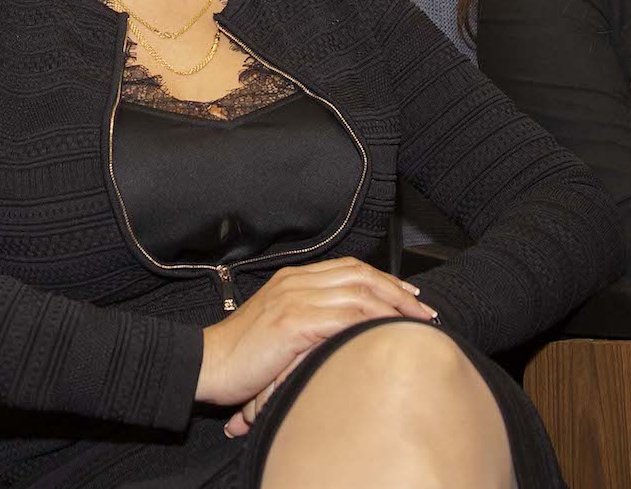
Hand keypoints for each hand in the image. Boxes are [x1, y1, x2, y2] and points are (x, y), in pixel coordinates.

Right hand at [195, 257, 435, 429]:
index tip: (410, 296)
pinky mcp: (295, 321)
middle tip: (424, 311)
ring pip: (360, 293)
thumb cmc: (242, 355)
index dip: (386, 280)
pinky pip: (346, 317)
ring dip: (394, 309)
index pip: (351, 268)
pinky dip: (372, 323)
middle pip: (362, 275)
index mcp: (294, 278)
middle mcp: (297, 281)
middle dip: (399, 292)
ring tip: (415, 326)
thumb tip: (345, 328)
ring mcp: (296, 298)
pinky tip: (387, 334)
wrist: (207, 363)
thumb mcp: (279, 327)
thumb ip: (309, 317)